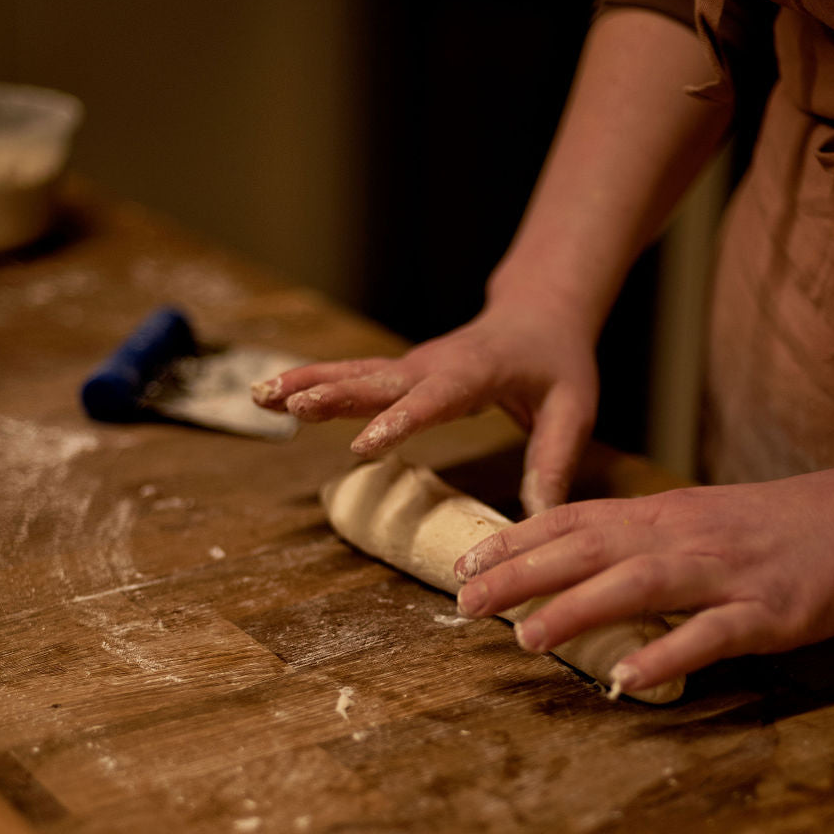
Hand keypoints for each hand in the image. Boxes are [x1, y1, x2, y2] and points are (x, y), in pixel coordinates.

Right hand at [253, 306, 599, 513]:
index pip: (433, 399)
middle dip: (333, 394)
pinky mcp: (399, 374)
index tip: (362, 444)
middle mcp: (433, 365)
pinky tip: (272, 394)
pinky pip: (350, 377)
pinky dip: (310, 382)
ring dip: (306, 383)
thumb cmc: (557, 364)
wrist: (538, 315)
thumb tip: (539, 517)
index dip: (398, 421)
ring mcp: (411, 367)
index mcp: (476, 373)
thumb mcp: (572, 410)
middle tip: (291, 406)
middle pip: (377, 380)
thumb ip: (554, 461)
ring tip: (260, 395)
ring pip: (352, 373)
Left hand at [453, 460, 833, 692]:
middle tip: (464, 604)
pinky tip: (627, 678)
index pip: (576, 520)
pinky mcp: (768, 612)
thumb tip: (577, 568)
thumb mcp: (701, 519)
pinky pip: (711, 634)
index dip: (517, 543)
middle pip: (590, 550)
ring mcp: (725, 574)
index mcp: (665, 515)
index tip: (465, 564)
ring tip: (525, 639)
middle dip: (522, 575)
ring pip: (639, 585)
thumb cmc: (780, 525)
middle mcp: (684, 537)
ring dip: (577, 610)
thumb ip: (642, 541)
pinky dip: (666, 654)